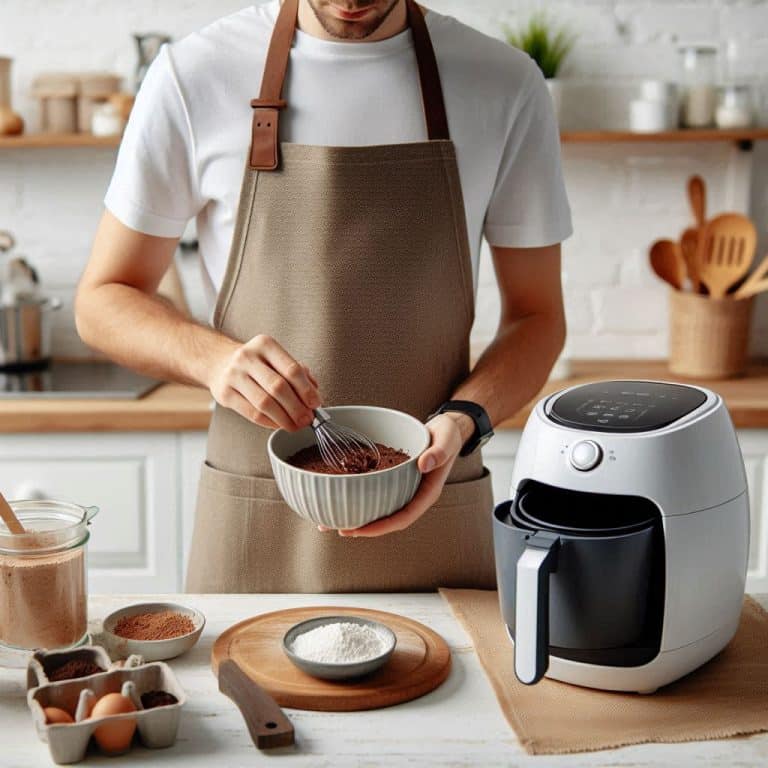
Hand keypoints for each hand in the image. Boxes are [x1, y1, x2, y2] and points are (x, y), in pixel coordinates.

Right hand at [207, 334, 321, 429]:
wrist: (219, 362)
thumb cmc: (255, 363)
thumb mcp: (276, 358)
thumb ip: (298, 373)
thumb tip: (314, 394)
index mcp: (265, 345)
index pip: (291, 369)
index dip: (306, 390)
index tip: (315, 403)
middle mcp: (247, 357)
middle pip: (278, 387)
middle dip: (297, 408)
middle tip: (307, 419)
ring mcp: (233, 375)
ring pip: (265, 403)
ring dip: (284, 419)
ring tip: (295, 425)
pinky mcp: (224, 394)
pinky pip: (252, 413)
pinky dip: (269, 423)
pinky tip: (279, 424)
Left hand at [320, 412, 471, 536]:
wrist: (446, 429)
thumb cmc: (448, 435)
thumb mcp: (447, 439)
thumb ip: (438, 452)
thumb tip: (423, 464)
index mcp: (427, 492)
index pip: (404, 517)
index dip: (382, 527)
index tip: (361, 530)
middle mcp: (414, 494)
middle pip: (387, 519)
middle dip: (364, 527)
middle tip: (338, 529)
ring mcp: (404, 488)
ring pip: (379, 507)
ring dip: (358, 515)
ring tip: (332, 519)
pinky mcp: (395, 479)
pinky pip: (376, 491)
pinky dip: (359, 494)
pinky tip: (341, 493)